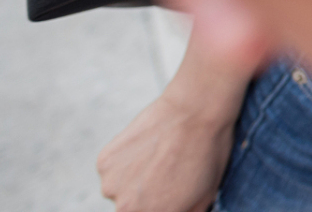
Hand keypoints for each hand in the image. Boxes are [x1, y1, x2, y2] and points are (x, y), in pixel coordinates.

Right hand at [96, 38, 244, 211]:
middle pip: (132, 209)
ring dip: (134, 181)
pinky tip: (147, 146)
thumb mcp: (206, 196)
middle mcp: (126, 208)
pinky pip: (113, 170)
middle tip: (167, 174)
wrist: (195, 110)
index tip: (171, 193)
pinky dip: (125, 162)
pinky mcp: (104, 162)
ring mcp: (111, 184)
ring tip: (159, 157)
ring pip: (120, 191)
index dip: (165, 204)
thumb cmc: (207, 153)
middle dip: (148, 198)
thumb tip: (179, 211)